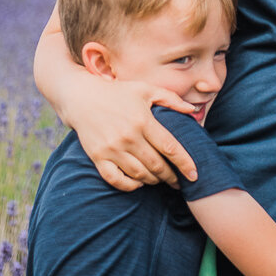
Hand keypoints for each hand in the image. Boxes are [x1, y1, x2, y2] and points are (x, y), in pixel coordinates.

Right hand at [69, 76, 199, 191]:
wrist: (81, 97)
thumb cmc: (117, 92)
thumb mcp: (145, 89)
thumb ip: (170, 99)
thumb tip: (193, 111)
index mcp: (143, 121)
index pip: (170, 148)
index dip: (185, 163)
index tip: (195, 174)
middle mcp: (128, 137)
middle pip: (157, 165)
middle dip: (172, 177)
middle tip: (179, 181)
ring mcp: (112, 148)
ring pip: (139, 175)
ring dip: (154, 181)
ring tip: (160, 179)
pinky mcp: (98, 157)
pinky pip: (116, 180)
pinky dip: (130, 186)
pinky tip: (138, 182)